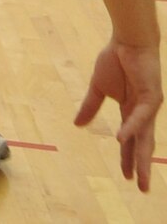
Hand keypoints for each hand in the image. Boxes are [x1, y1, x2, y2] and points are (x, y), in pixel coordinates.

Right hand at [76, 38, 162, 189]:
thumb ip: (90, 107)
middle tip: (142, 188)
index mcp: (131, 112)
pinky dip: (131, 128)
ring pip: (145, 137)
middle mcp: (143, 114)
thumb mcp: (98, 88)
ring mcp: (149, 107)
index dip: (127, 158)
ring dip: (141, 157)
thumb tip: (77, 124)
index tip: (125, 177)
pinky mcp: (151, 97)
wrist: (127, 41)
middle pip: (141, 145)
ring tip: (138, 175)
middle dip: (141, 167)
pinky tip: (122, 138)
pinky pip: (140, 117)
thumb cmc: (115, 60)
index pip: (129, 141)